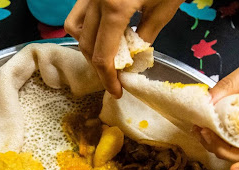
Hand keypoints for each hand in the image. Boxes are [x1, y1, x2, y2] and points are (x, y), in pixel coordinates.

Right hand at [65, 0, 182, 97]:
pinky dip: (84, 26)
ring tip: (106, 55)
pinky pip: (78, 11)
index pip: (103, 55)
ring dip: (87, 46)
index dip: (108, 79)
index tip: (116, 92)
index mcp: (114, 8)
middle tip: (114, 78)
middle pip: (86, 45)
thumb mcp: (163, 8)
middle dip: (99, 66)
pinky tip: (100, 32)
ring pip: (74, 27)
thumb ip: (145, 36)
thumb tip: (133, 58)